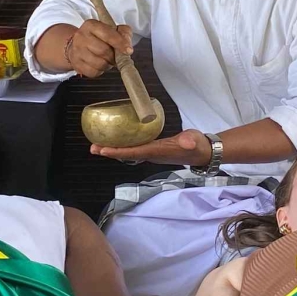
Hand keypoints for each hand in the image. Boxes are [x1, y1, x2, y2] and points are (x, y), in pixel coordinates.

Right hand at [67, 20, 133, 78]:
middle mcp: (81, 37)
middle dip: (114, 56)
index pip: (108, 34)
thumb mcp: (113, 29)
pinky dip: (100, 71)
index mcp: (91, 25)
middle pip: (104, 51)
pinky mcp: (76, 64)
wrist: (77, 45)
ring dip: (108, 64)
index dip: (120, 43)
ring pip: (100, 63)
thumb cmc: (99, 37)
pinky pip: (94, 72)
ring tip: (107, 60)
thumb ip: (124, 33)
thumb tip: (127, 45)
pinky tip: (99, 64)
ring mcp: (77, 51)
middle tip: (115, 56)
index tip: (128, 50)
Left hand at [92, 129, 210, 166]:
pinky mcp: (154, 150)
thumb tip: (186, 142)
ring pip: (129, 153)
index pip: (134, 152)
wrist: (203, 152)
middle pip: (126, 155)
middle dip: (110, 152)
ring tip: (98, 146)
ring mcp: (152, 154)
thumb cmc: (198, 145)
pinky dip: (123, 146)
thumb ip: (190, 141)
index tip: (103, 149)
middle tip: (93, 148)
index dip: (118, 152)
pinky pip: (134, 149)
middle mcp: (152, 155)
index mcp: (158, 151)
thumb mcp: (195, 140)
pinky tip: (117, 141)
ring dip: (114, 150)